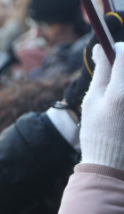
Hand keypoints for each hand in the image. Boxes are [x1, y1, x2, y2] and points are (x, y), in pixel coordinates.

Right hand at [79, 42, 123, 168]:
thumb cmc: (97, 132)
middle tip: (116, 72)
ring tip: (117, 100)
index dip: (117, 49)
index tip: (111, 51)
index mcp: (120, 93)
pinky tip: (121, 112)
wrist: (113, 165)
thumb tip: (101, 48)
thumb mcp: (92, 100)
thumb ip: (100, 72)